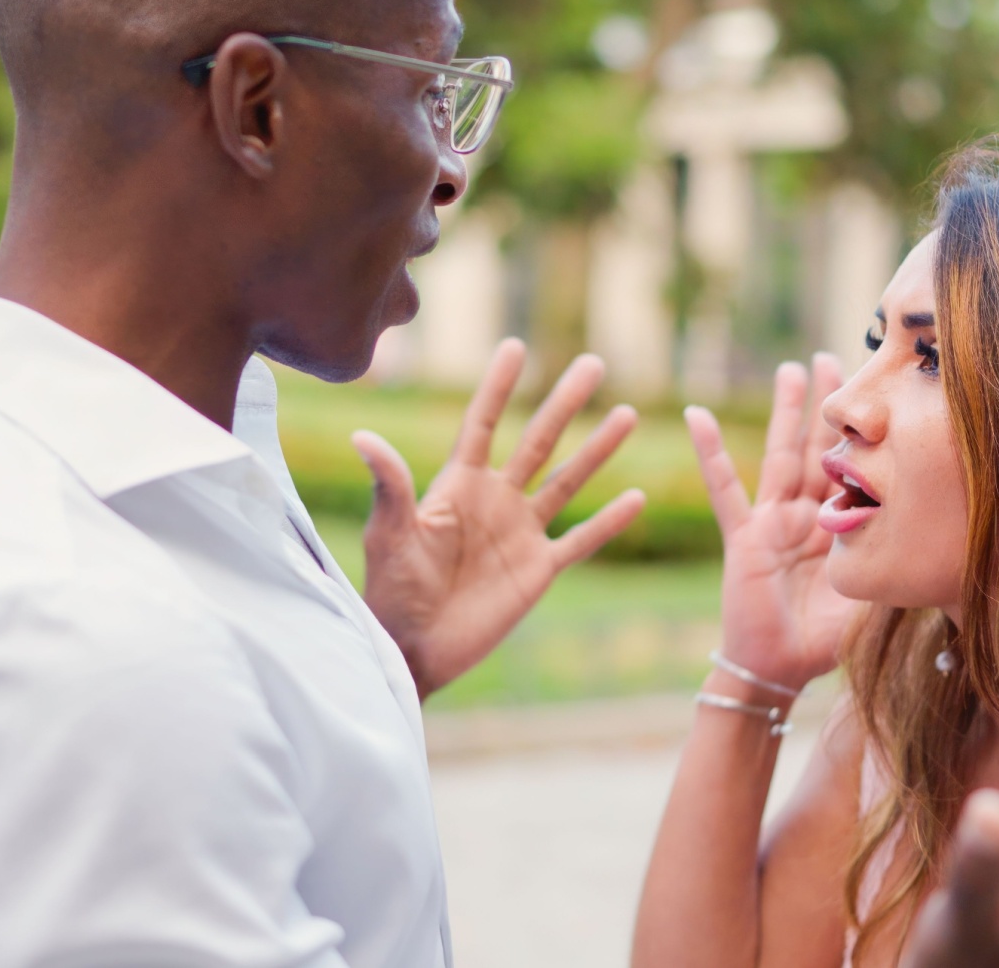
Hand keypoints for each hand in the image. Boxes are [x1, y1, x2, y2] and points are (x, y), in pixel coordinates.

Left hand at [354, 339, 644, 698]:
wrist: (413, 651)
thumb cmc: (391, 592)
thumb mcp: (390, 534)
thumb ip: (390, 486)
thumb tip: (363, 436)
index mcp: (457, 485)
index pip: (483, 423)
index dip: (498, 386)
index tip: (516, 347)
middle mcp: (495, 501)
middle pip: (538, 441)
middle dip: (565, 402)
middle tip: (593, 364)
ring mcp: (520, 533)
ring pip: (568, 481)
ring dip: (598, 449)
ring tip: (626, 414)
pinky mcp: (538, 570)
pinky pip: (581, 539)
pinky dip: (608, 521)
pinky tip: (636, 498)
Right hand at [686, 354, 866, 691]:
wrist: (779, 670)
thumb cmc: (824, 640)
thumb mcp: (873, 594)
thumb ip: (893, 562)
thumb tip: (944, 537)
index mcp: (839, 526)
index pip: (855, 468)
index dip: (864, 433)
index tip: (882, 392)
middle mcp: (805, 515)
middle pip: (818, 447)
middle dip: (827, 405)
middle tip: (839, 358)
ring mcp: (772, 521)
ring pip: (781, 454)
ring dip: (785, 411)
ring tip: (792, 369)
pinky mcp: (744, 535)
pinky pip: (725, 488)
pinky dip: (710, 451)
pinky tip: (698, 415)